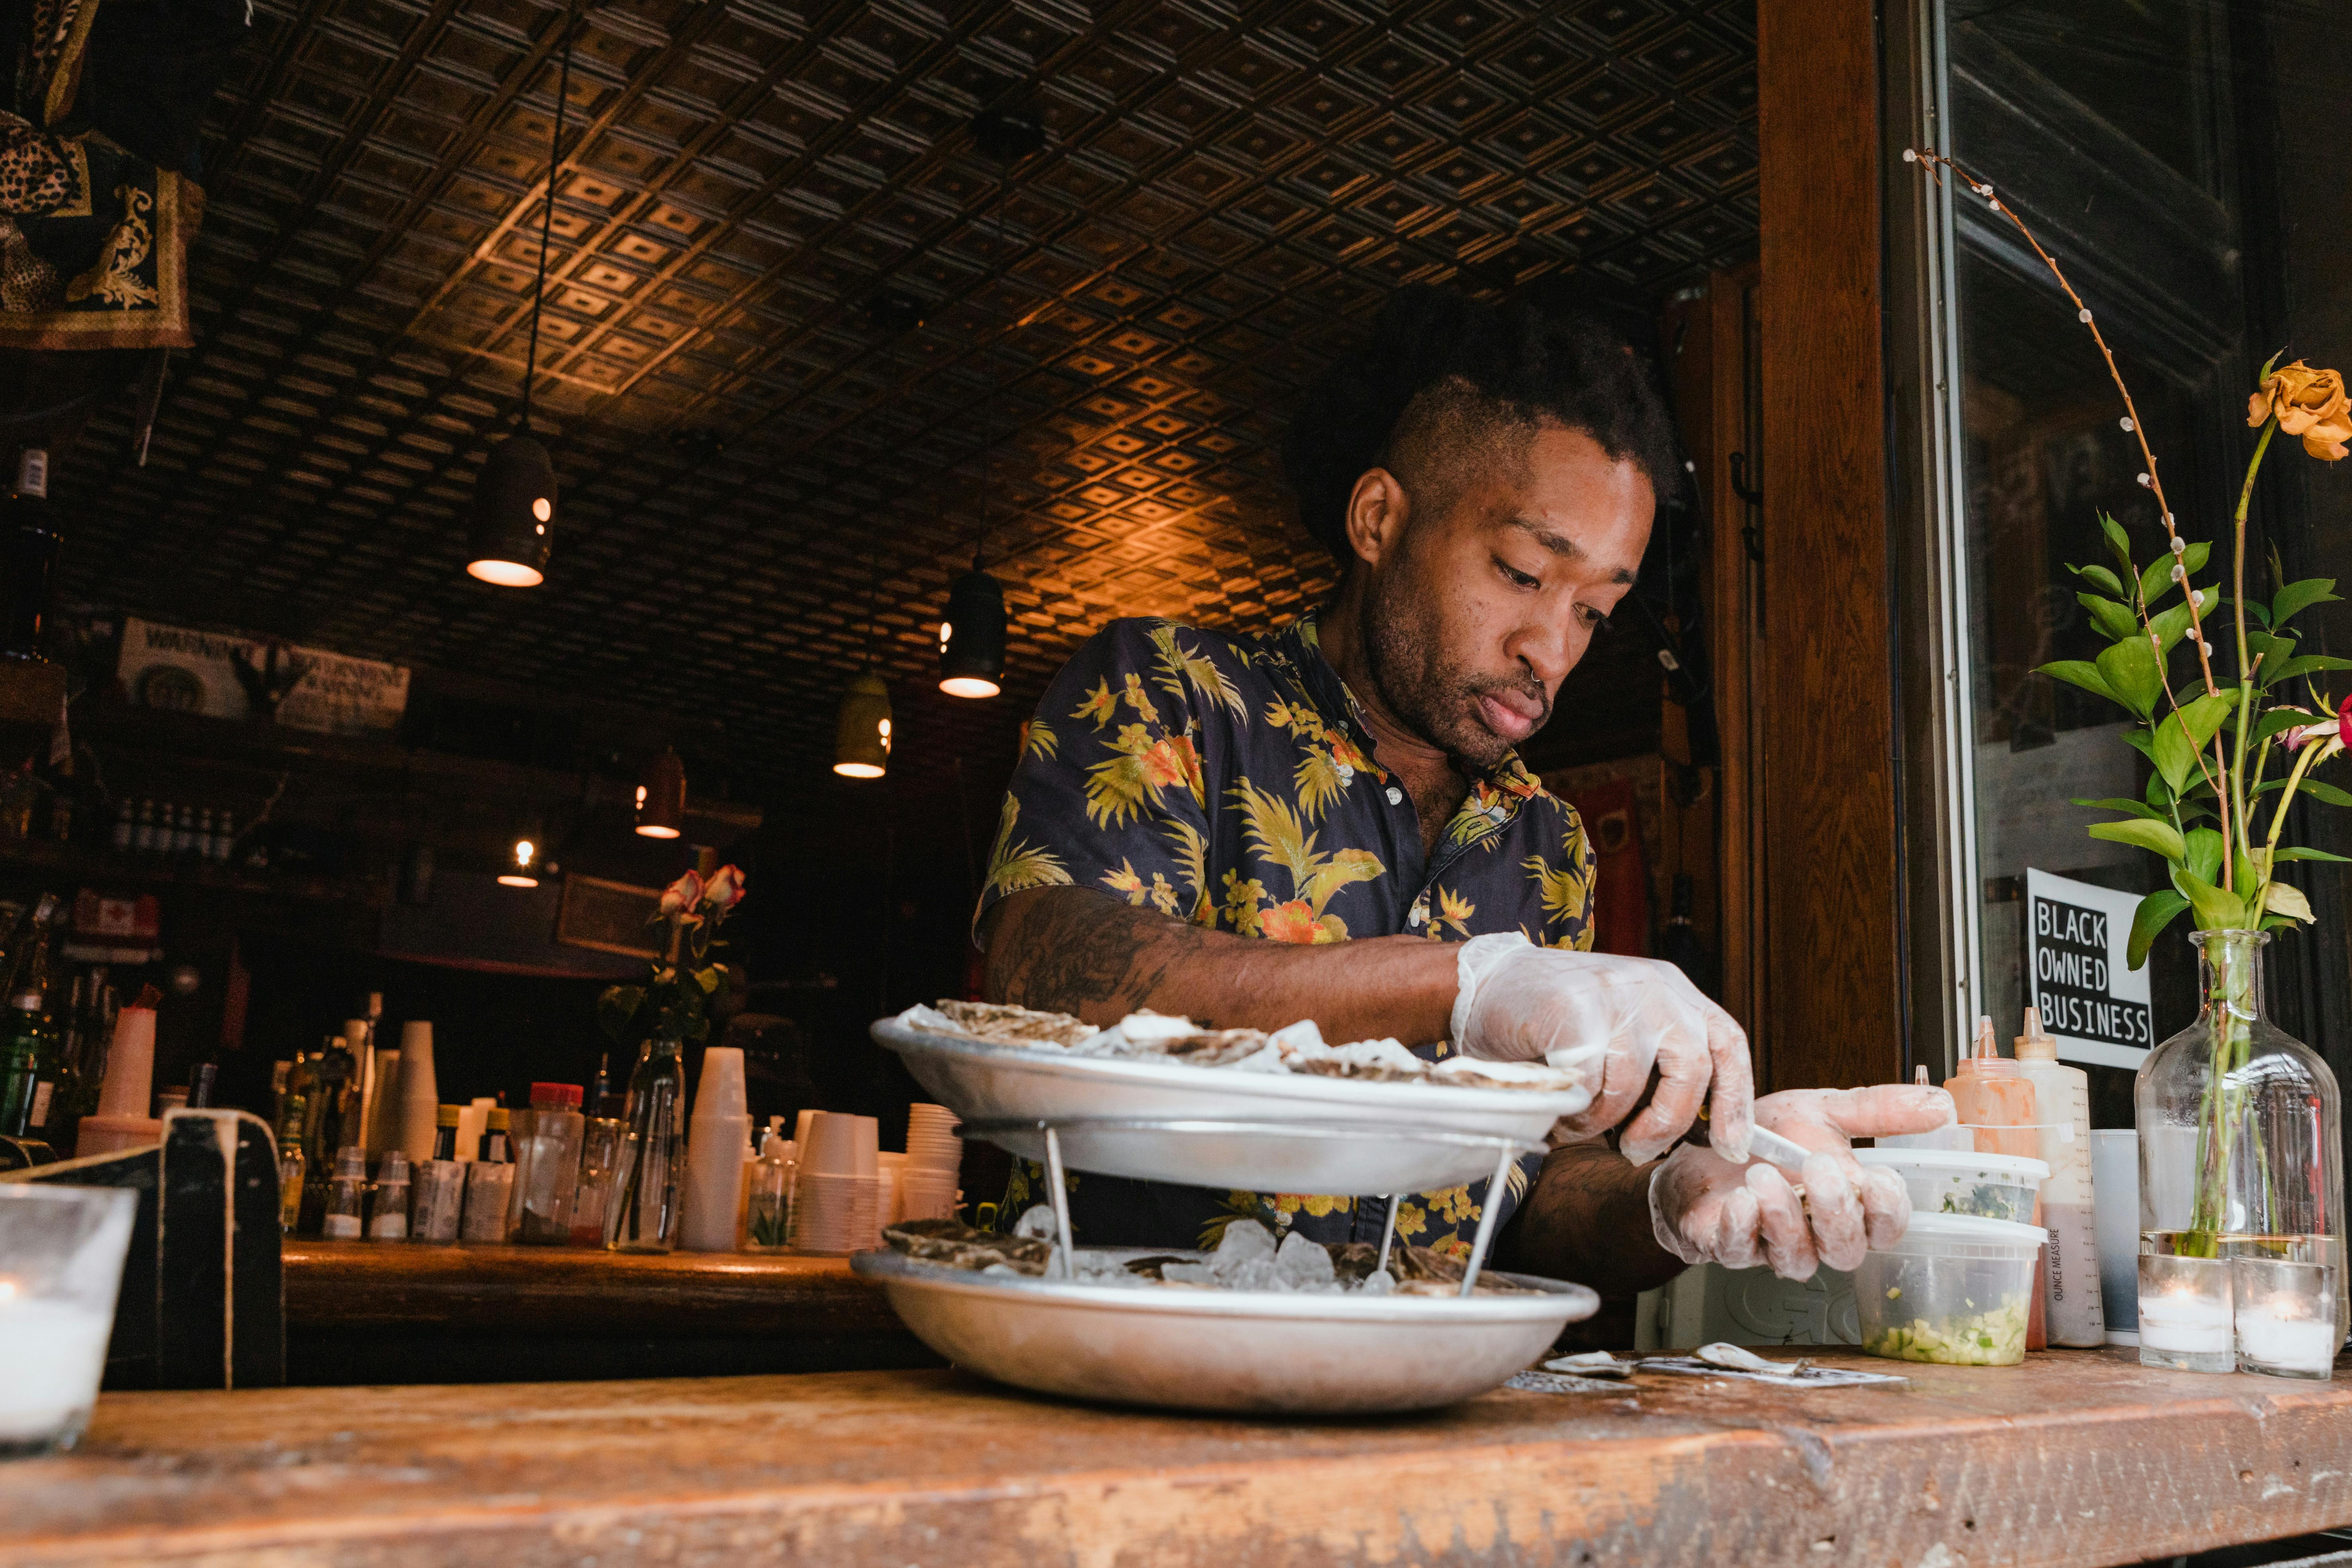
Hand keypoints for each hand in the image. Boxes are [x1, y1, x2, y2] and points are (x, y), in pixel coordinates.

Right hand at [1450, 932, 1752, 1163]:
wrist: (1485, 981)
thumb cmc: (1554, 1019)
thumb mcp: (1622, 1029)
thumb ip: (1657, 1063)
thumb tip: (1692, 1130)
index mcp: (1673, 990)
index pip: (1727, 1043)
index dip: (1737, 1100)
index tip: (1734, 1145)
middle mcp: (1653, 987)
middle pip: (1692, 1067)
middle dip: (1668, 1122)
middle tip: (1636, 1149)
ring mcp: (1615, 995)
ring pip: (1633, 1084)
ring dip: (1603, 1120)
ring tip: (1578, 1122)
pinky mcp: (1576, 1010)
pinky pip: (1591, 1083)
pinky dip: (1575, 1111)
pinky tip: (1559, 1107)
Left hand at [1646, 1084, 1956, 1279]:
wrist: (1700, 1144)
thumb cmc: (1767, 1138)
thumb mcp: (1821, 1112)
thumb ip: (1877, 1111)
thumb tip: (1942, 1107)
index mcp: (1849, 1206)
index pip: (1887, 1226)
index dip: (1888, 1210)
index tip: (1878, 1177)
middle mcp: (1817, 1236)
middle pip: (1846, 1250)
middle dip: (1837, 1212)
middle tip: (1820, 1168)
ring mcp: (1772, 1247)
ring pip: (1797, 1259)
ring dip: (1785, 1219)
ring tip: (1765, 1176)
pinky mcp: (1728, 1247)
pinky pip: (1739, 1253)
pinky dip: (1741, 1229)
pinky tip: (1739, 1201)